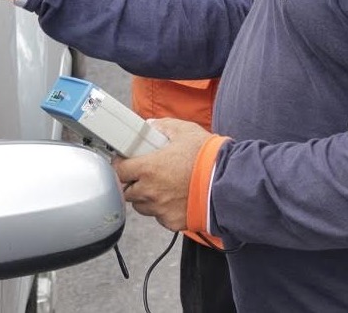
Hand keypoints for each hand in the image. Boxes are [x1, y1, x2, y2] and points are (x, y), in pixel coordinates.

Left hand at [113, 118, 211, 232]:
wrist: (228, 184)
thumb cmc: (207, 158)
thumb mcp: (185, 131)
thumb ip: (163, 126)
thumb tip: (151, 125)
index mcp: (148, 168)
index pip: (119, 171)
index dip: (120, 166)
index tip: (124, 163)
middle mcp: (150, 191)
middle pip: (127, 191)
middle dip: (132, 183)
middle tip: (143, 175)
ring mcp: (160, 209)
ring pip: (142, 206)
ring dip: (146, 198)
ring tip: (161, 188)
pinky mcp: (172, 222)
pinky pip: (160, 217)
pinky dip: (163, 210)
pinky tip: (175, 199)